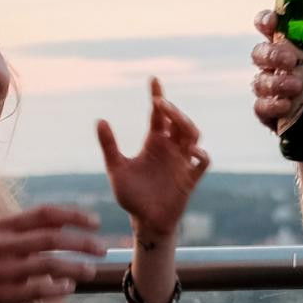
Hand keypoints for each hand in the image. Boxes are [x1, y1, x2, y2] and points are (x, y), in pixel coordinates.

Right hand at [0, 206, 105, 302]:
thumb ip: (27, 231)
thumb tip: (67, 222)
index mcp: (2, 226)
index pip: (45, 214)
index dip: (74, 216)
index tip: (96, 222)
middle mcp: (0, 243)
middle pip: (52, 238)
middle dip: (82, 243)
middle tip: (103, 249)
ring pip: (48, 264)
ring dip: (75, 267)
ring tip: (91, 271)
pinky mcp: (0, 293)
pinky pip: (37, 289)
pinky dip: (57, 288)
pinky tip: (69, 288)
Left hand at [99, 78, 208, 237]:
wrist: (145, 222)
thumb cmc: (131, 196)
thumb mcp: (116, 169)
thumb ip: (109, 146)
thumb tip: (100, 120)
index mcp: (154, 143)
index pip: (158, 115)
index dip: (158, 96)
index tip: (153, 80)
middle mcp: (170, 149)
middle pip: (179, 121)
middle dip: (172, 110)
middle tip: (159, 104)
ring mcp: (182, 163)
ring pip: (193, 135)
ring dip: (187, 125)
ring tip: (175, 121)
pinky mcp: (190, 179)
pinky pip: (202, 163)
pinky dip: (201, 155)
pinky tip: (192, 150)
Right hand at [250, 10, 302, 131]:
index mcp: (287, 44)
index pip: (268, 26)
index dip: (265, 21)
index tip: (273, 22)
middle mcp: (273, 65)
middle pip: (260, 53)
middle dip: (272, 54)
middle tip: (291, 60)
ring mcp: (269, 90)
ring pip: (259, 81)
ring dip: (275, 82)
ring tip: (298, 86)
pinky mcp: (269, 114)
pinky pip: (261, 108)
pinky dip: (272, 106)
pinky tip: (286, 106)